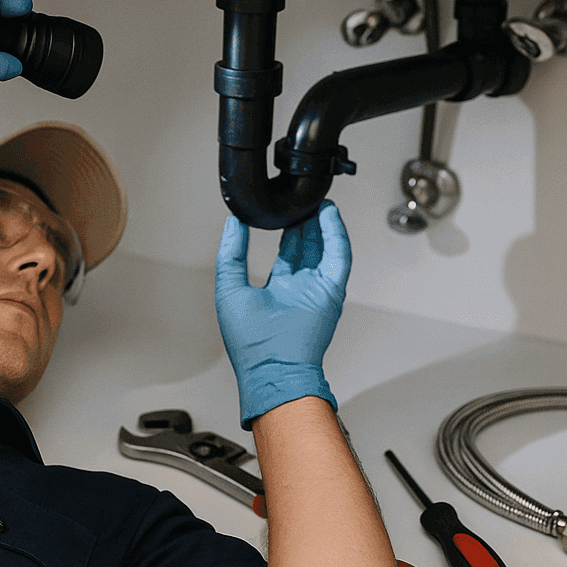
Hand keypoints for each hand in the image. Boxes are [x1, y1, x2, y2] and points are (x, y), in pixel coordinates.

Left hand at [215, 201, 351, 429]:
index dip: (286, 230)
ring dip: (322, 224)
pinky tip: (328, 214)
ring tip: (317, 200)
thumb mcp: (229, 287)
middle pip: (308, 247)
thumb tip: (232, 222)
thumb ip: (231, 253)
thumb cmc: (248, 341)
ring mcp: (318, 290)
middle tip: (303, 199)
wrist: (271, 367)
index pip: (286, 254)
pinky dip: (335, 234)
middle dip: (306, 222)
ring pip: (324, 248)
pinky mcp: (331, 292)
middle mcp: (300, 289)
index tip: (282, 210)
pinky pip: (338, 257)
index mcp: (277, 291)